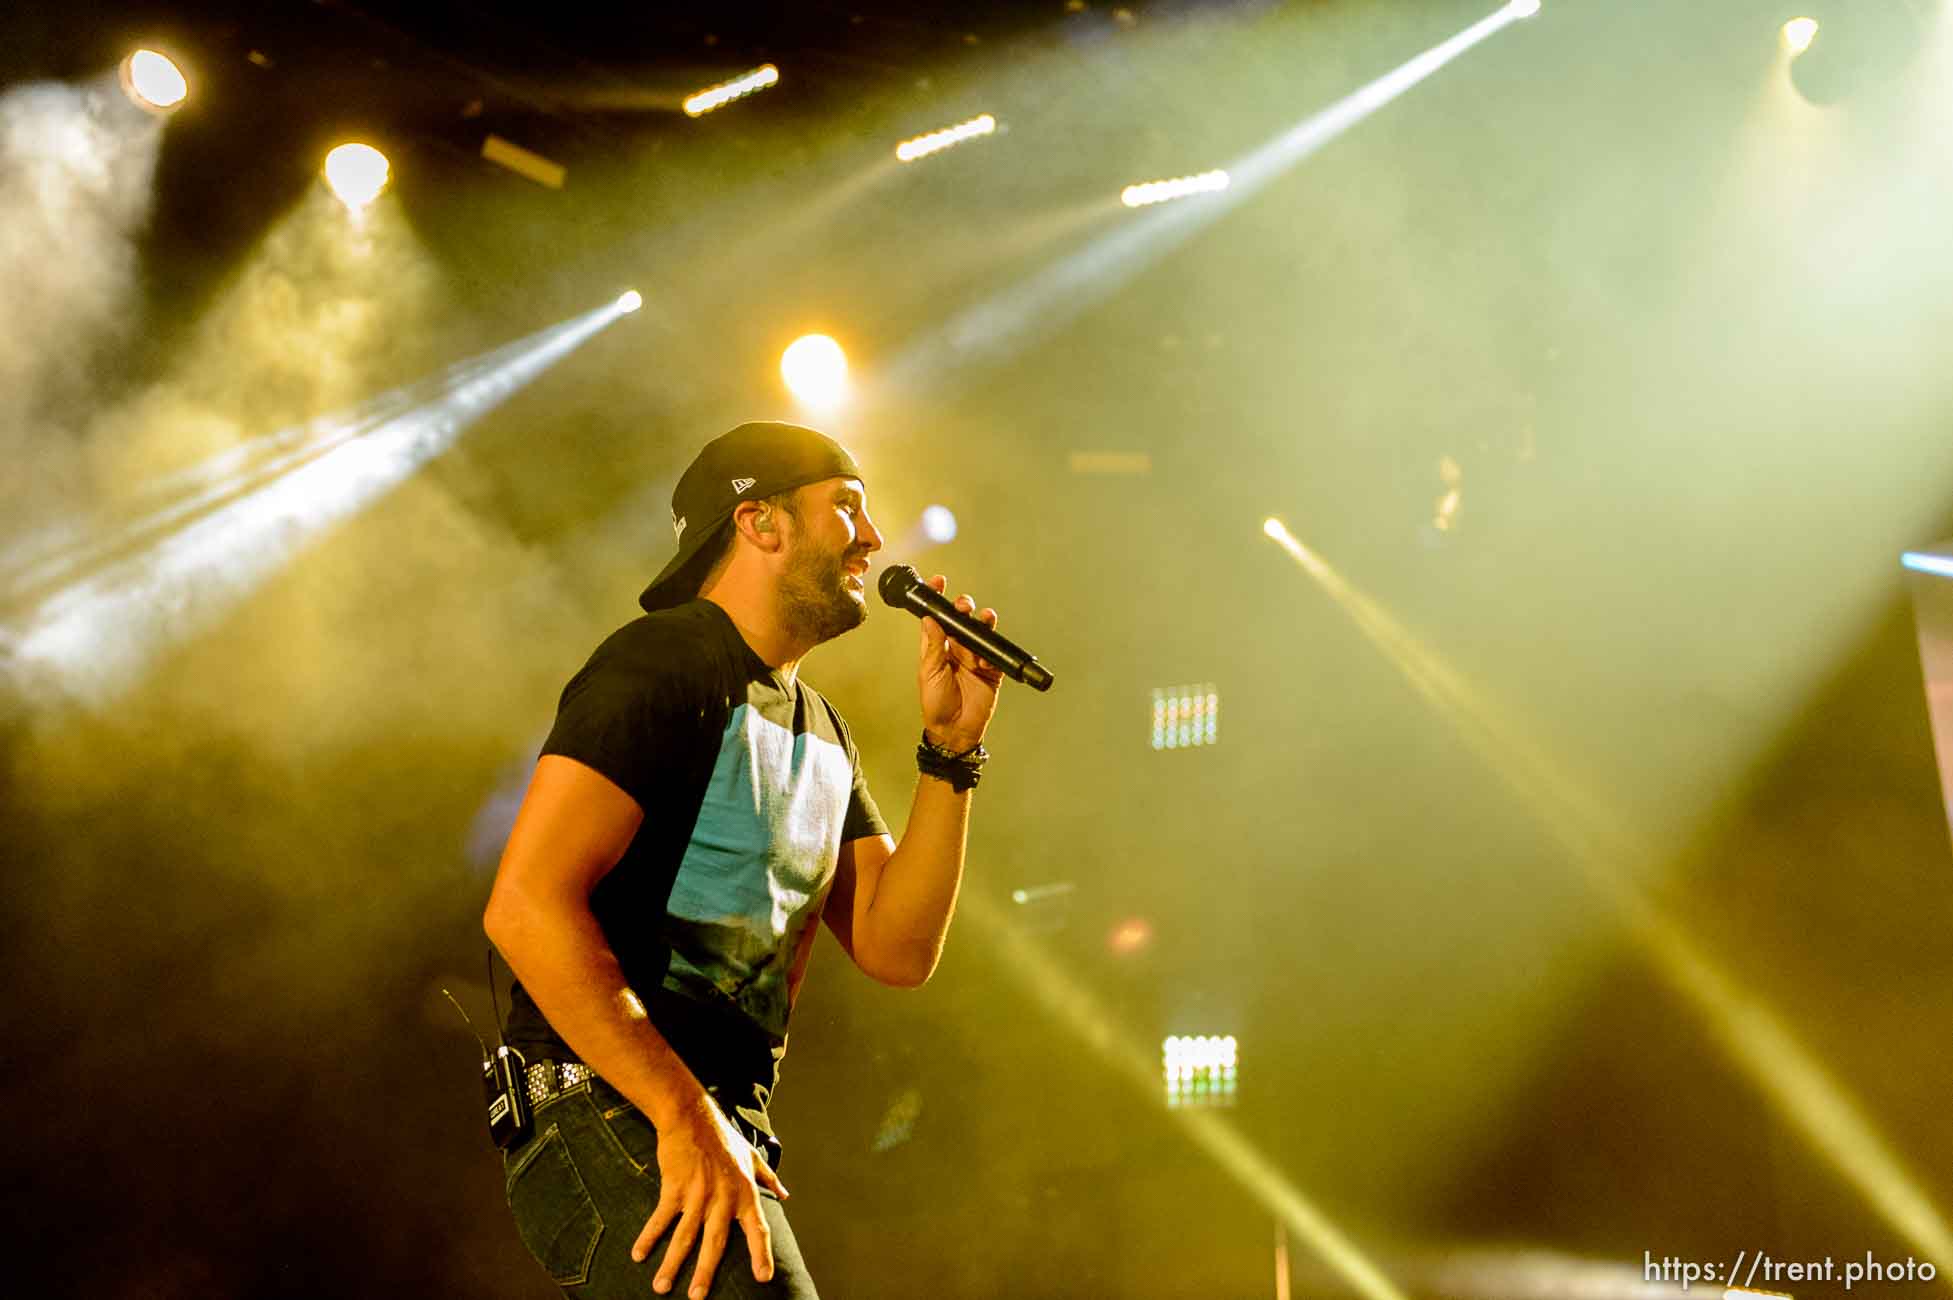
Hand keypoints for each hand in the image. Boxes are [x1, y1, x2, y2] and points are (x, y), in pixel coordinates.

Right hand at [631, 1094, 788, 1298]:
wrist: (692, 1117)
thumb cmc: (723, 1137)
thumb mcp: (751, 1156)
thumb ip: (768, 1178)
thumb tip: (785, 1194)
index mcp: (745, 1193)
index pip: (758, 1229)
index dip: (761, 1254)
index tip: (764, 1278)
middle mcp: (723, 1198)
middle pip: (715, 1242)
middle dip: (705, 1272)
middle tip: (697, 1298)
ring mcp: (698, 1194)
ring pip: (685, 1237)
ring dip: (672, 1264)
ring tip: (662, 1287)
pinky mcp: (674, 1188)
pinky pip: (661, 1218)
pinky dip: (649, 1237)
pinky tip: (639, 1254)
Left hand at [917, 574, 1003, 754]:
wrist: (954, 731)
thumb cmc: (936, 704)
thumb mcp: (929, 673)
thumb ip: (932, 646)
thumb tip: (929, 619)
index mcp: (937, 647)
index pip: (938, 617)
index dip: (937, 599)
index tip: (939, 582)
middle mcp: (956, 649)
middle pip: (962, 619)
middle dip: (964, 607)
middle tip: (964, 605)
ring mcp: (975, 658)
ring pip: (981, 632)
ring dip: (982, 622)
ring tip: (984, 618)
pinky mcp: (992, 671)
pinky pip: (995, 655)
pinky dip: (992, 652)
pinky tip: (985, 659)